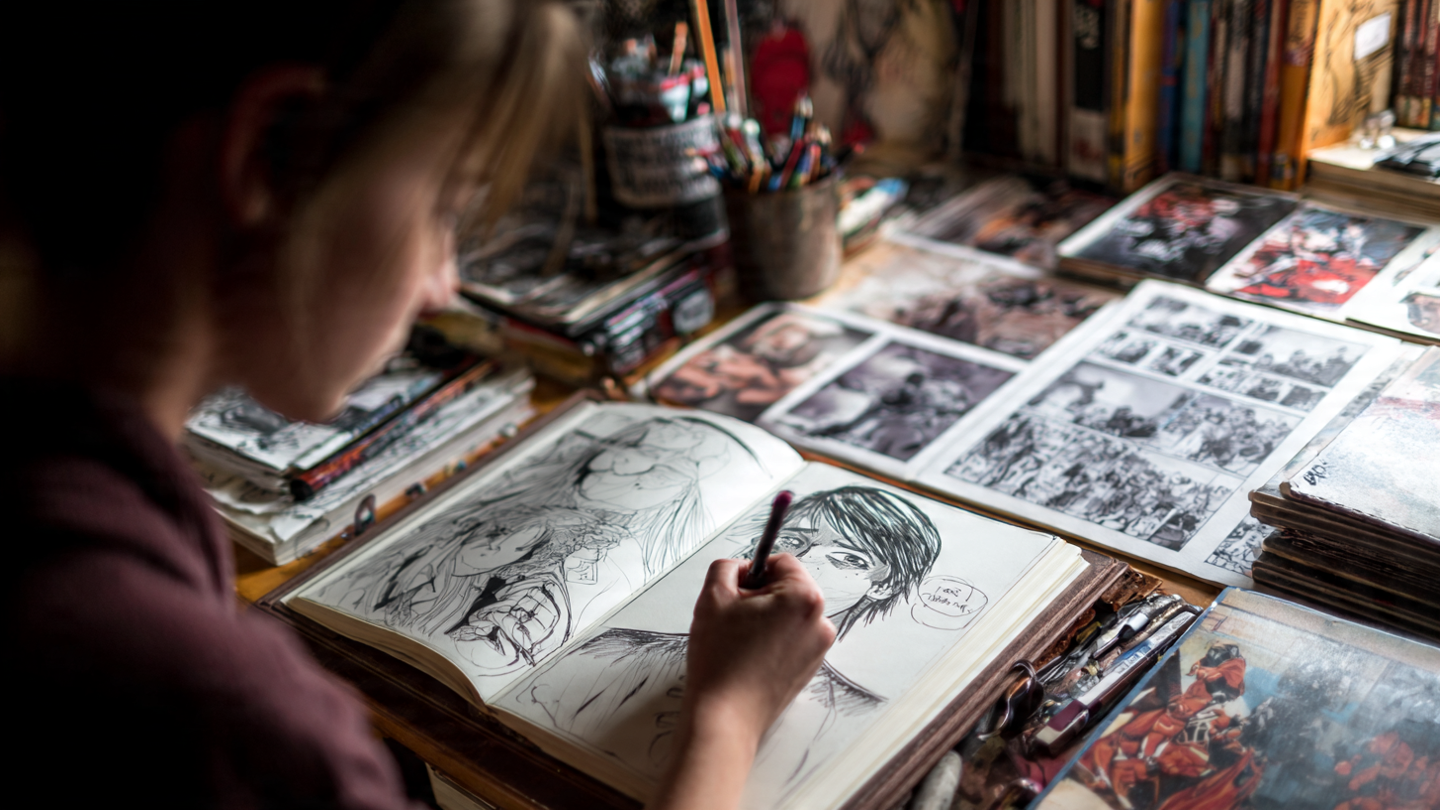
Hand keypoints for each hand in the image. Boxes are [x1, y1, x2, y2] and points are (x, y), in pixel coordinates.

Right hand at [647, 554, 834, 809]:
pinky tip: (750, 657)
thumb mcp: (712, 596)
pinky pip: (791, 638)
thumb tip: (739, 569)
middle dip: (760, 596)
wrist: (725, 716)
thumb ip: (726, 567)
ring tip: (740, 641)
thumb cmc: (720, 659)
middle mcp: (820, 621)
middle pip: (788, 588)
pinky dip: (772, 639)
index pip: (781, 561)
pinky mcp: (810, 668)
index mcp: (804, 597)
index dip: (752, 572)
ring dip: (765, 618)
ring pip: (788, 614)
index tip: (735, 593)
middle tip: (734, 618)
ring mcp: (818, 647)